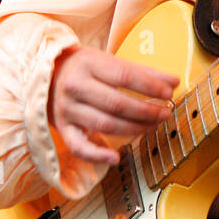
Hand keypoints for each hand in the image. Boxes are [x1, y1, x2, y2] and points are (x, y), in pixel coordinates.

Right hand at [47, 46, 179, 165]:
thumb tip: (173, 81)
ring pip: (104, 124)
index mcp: (88, 64)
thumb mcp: (108, 61)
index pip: (124, 76)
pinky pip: (79, 147)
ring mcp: (67, 109)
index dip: (149, 85)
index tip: (168, 91)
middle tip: (164, 113)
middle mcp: (75, 86)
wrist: (46, 76)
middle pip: (116, 103)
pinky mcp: (62, 129)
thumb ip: (142, 72)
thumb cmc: (84, 68)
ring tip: (152, 127)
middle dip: (145, 111)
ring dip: (133, 129)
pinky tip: (115, 157)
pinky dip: (97, 155)